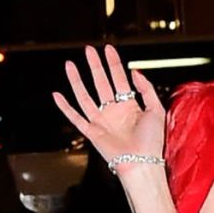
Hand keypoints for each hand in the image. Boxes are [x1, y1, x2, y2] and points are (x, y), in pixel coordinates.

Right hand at [52, 44, 165, 169]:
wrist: (142, 163)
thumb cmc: (152, 142)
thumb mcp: (156, 110)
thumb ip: (147, 89)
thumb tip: (135, 71)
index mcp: (130, 106)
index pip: (119, 79)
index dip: (114, 63)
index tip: (108, 49)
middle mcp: (114, 112)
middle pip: (101, 83)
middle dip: (95, 66)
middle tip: (89, 50)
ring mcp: (102, 121)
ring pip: (85, 96)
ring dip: (77, 81)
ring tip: (70, 65)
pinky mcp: (92, 132)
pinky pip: (75, 117)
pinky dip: (65, 107)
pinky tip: (58, 95)